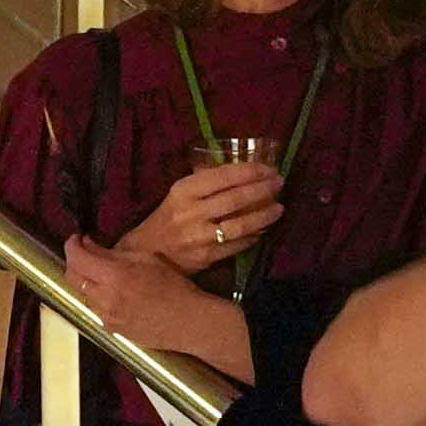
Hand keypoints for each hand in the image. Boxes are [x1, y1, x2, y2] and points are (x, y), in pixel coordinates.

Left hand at [61, 234, 253, 377]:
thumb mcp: (146, 259)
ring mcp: (106, 316)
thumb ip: (113, 253)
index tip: (76, 238)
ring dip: (85, 280)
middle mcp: (104, 298)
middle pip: (71, 278)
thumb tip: (89, 245)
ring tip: (100, 272)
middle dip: (73, 261)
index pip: (77, 258)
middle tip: (84, 252)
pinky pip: (95, 309)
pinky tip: (112, 293)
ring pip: (81, 294)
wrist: (189, 323)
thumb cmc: (174, 287)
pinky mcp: (111, 329)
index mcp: (114, 276)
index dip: (71, 245)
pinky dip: (97, 297)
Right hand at [121, 152, 280, 277]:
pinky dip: (253, 237)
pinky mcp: (205, 257)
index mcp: (184, 191)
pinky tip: (263, 229)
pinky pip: (236, 245)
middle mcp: (191, 212)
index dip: (249, 171)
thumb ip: (205, 182)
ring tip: (278, 208)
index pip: (222, 176)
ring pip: (239, 225)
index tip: (268, 168)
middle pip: (235, 199)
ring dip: (263, 216)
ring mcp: (199, 237)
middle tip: (279, 184)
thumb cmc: (167, 217)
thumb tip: (242, 171)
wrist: (146, 252)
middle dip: (262, 190)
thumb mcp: (180, 194)